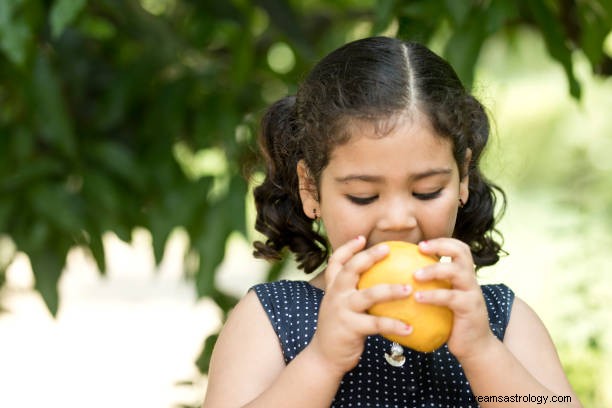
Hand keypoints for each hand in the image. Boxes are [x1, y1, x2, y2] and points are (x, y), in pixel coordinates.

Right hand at [308, 236, 413, 376]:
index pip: (336, 262)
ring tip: (409, 290)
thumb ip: (354, 293)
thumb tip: (382, 280)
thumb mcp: (340, 306)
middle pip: (351, 269)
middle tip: (388, 249)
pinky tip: (410, 328)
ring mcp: (342, 310)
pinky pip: (376, 324)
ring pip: (368, 295)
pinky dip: (394, 325)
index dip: (347, 248)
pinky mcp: (350, 328)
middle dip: (369, 257)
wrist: (324, 357)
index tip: (361, 238)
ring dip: (390, 291)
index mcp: (333, 288)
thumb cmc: (340, 329)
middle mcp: (335, 295)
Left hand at [414, 238, 496, 359]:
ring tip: (415, 275)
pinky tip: (417, 298)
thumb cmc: (452, 322)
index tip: (420, 244)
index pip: (459, 248)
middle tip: (420, 249)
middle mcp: (470, 279)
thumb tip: (397, 278)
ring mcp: (472, 293)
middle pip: (462, 252)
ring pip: (456, 272)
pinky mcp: (470, 308)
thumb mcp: (443, 300)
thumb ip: (431, 287)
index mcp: (463, 275)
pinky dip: (433, 296)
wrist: (474, 346)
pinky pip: (451, 297)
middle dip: (440, 246)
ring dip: (434, 270)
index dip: (441, 241)